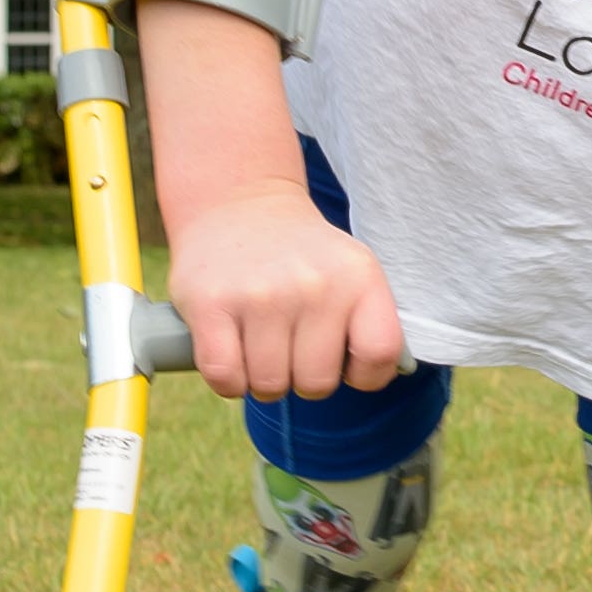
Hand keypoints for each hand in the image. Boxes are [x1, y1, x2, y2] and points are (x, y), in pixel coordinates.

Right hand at [161, 180, 405, 404]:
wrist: (239, 206)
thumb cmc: (301, 257)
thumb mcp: (351, 270)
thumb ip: (372, 322)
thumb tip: (380, 375)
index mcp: (360, 276)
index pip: (379, 355)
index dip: (363, 375)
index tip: (343, 360)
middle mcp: (315, 284)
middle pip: (316, 384)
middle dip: (301, 378)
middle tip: (290, 345)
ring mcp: (262, 295)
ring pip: (269, 385)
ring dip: (262, 378)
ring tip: (260, 341)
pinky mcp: (212, 304)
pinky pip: (226, 378)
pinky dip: (227, 379)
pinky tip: (230, 350)